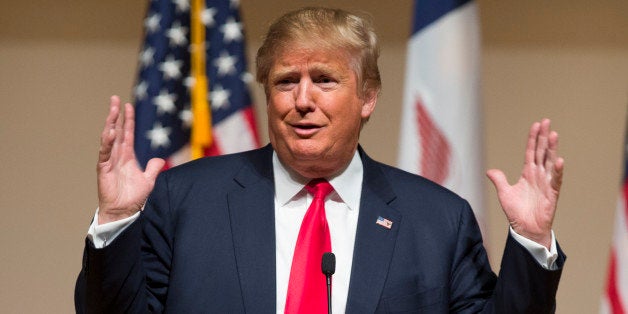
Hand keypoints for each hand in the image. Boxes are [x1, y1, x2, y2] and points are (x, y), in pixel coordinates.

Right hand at [97, 96, 164, 223]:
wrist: (124, 211)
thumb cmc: (133, 197)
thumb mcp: (148, 180)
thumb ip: (153, 168)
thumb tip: (159, 160)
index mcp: (127, 156)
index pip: (128, 134)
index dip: (128, 120)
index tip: (128, 105)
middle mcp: (117, 156)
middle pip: (116, 130)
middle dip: (116, 115)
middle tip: (115, 99)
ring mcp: (109, 161)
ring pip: (109, 138)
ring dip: (110, 124)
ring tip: (112, 110)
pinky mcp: (103, 169)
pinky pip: (105, 153)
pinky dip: (107, 142)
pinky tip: (110, 132)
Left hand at [486, 119, 563, 248]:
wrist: (525, 229)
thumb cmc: (517, 212)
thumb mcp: (504, 193)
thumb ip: (499, 180)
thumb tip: (490, 170)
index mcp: (528, 173)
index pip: (531, 151)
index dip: (533, 139)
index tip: (536, 125)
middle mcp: (538, 175)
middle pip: (542, 152)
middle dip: (544, 137)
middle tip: (547, 121)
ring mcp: (546, 183)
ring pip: (550, 162)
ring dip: (552, 149)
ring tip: (554, 135)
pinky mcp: (552, 194)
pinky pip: (555, 181)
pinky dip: (558, 171)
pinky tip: (560, 161)